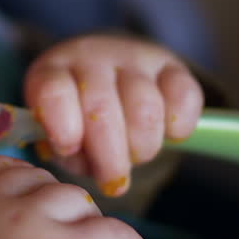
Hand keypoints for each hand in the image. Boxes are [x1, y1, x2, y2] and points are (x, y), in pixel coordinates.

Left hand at [24, 35, 203, 196]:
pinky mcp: (171, 65)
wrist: (106, 76)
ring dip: (144, 145)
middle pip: (102, 107)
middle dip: (110, 156)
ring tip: (138, 156)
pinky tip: (171, 135)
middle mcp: (92, 57)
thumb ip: (69, 152)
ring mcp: (133, 57)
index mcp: (53, 72)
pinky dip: (179, 126)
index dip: (62, 126)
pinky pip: (184, 95)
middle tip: (113, 181)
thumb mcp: (59, 133)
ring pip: (145, 105)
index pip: (54, 91)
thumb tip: (94, 166)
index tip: (69, 149)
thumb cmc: (75, 116)